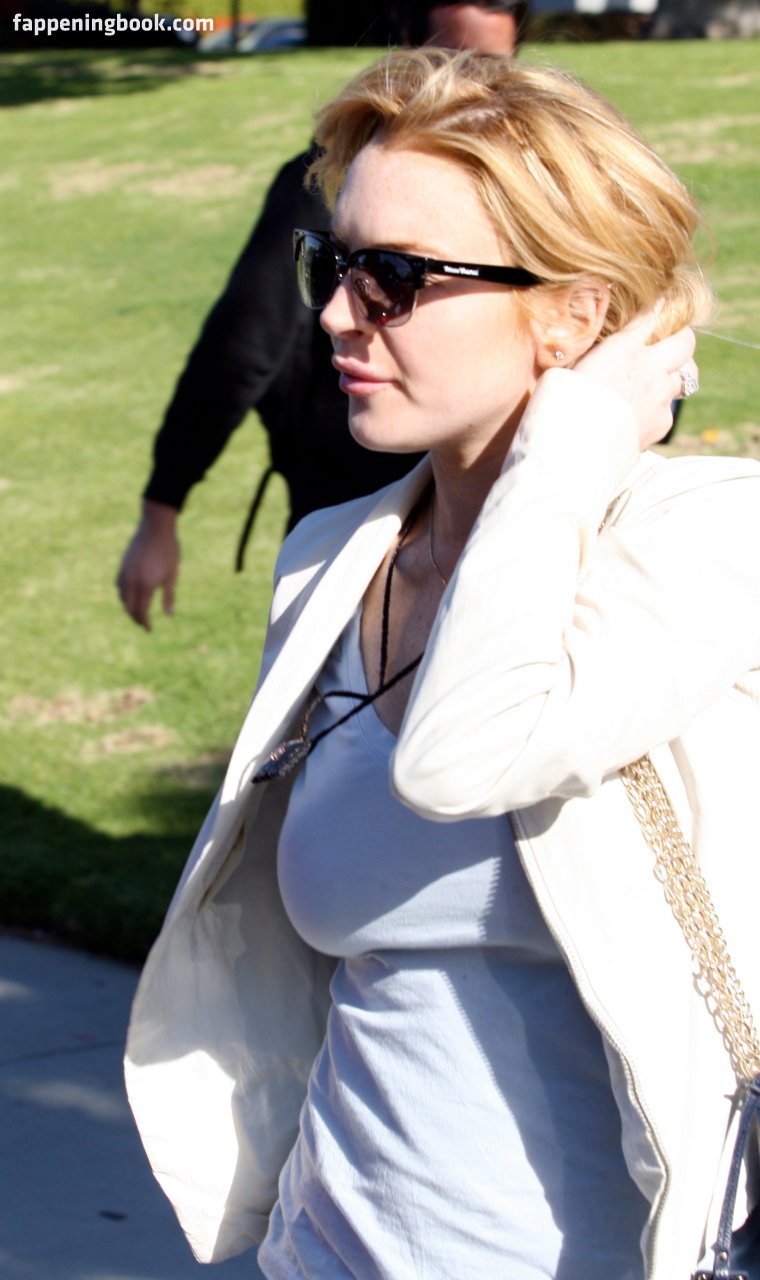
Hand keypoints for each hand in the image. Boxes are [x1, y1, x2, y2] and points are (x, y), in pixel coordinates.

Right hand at [116, 500, 179, 630]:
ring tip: (137, 612)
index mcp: (146, 585)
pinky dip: (123, 595)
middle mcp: (132, 580)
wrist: (156, 527)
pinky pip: (119, 585)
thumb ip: (169, 596)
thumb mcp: (172, 574)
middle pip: (129, 607)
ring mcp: (125, 572)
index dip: (144, 623)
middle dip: (135, 618)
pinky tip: (130, 596)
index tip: (149, 629)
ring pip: (122, 597)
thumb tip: (169, 615)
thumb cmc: (168, 550)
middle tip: (143, 624)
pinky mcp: (122, 565)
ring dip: (128, 607)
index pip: (141, 611)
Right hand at [575, 306, 697, 449]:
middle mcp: (648, 368)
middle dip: (681, 338)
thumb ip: (587, 358)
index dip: (656, 307)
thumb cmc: (558, 408)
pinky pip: (669, 409)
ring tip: (661, 377)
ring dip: (677, 372)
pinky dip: (659, 408)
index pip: (652, 313)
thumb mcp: (564, 370)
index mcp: (622, 348)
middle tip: (670, 342)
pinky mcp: (661, 423)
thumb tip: (586, 356)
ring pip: (687, 375)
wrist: (573, 452)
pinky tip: (641, 414)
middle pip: (686, 341)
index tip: (655, 307)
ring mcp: (659, 397)